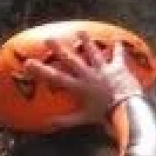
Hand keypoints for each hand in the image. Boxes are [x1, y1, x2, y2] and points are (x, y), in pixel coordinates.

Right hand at [25, 32, 143, 128]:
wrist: (126, 108)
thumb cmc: (104, 115)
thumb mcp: (83, 119)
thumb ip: (65, 120)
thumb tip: (47, 123)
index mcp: (79, 87)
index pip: (55, 77)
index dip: (41, 70)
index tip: (28, 62)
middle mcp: (89, 75)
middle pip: (71, 59)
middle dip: (59, 49)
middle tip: (49, 39)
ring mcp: (104, 69)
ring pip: (93, 52)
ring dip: (87, 41)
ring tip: (80, 31)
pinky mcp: (118, 67)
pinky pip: (117, 56)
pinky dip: (118, 48)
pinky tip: (117, 40)